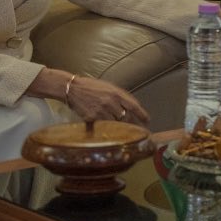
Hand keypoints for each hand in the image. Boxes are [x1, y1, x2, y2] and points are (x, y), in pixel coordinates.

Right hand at [31, 69, 149, 122]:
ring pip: (115, 124)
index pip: (134, 106)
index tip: (147, 121)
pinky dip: (105, 129)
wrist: (72, 88)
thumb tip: (131, 107)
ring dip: (119, 128)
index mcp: (116, 93)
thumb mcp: (108, 87)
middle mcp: (110, 102)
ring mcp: (101, 111)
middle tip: (137, 131)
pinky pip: (102, 126)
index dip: (142, 114)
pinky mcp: (91, 118)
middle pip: (126, 118)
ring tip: (123, 133)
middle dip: (132, 124)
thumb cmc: (91, 87)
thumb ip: (119, 96)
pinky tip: (107, 133)